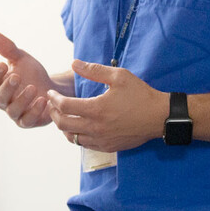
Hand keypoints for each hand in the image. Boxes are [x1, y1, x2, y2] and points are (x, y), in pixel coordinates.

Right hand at [0, 32, 56, 127]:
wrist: (52, 88)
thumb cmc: (32, 73)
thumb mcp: (21, 58)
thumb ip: (7, 48)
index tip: (3, 64)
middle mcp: (4, 100)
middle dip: (7, 87)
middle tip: (16, 76)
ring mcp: (15, 113)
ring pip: (13, 110)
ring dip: (22, 100)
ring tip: (33, 88)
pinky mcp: (28, 121)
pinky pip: (27, 120)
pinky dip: (34, 111)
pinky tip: (43, 100)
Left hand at [47, 60, 166, 152]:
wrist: (158, 117)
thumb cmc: (140, 94)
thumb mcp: (119, 76)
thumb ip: (94, 70)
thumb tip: (74, 63)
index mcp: (97, 109)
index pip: (65, 106)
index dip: (54, 99)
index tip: (50, 93)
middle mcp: (96, 128)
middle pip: (63, 124)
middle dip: (53, 113)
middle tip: (52, 105)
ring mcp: (102, 140)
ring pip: (72, 137)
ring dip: (63, 126)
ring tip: (62, 115)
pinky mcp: (108, 147)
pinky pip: (84, 145)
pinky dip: (76, 136)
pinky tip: (78, 126)